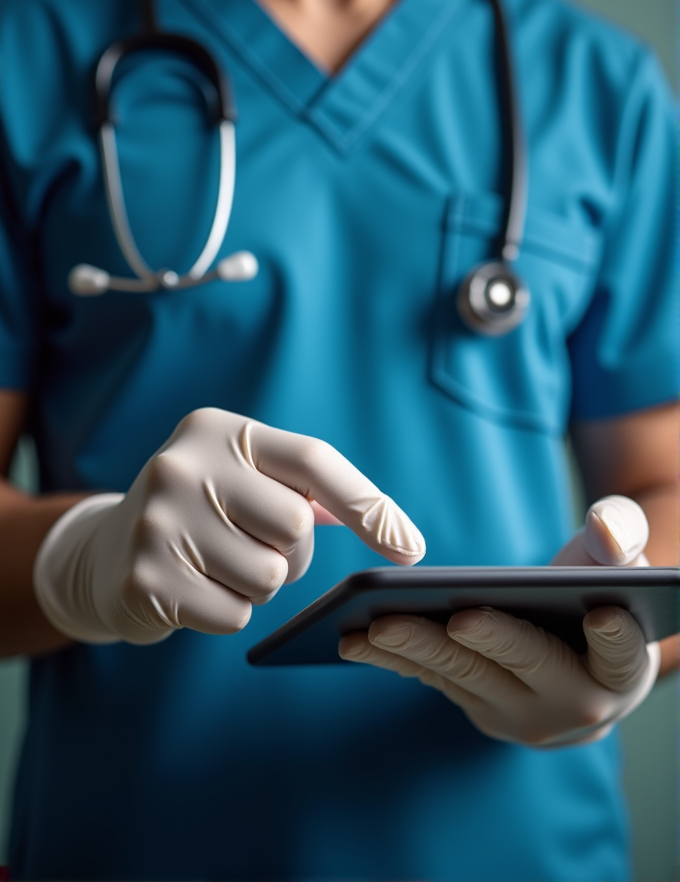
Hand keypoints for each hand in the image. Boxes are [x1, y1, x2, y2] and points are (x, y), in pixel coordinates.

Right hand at [33, 408, 423, 643]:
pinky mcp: (145, 577)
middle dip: (290, 552)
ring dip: (258, 585)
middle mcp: (183, 464)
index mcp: (219, 430)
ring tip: (217, 565)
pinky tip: (194, 591)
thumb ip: (311, 492)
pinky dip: (227, 612)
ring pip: (269, 577)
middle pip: (296, 528)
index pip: (313, 461)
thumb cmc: (203, 513)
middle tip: (251, 545)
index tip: (409, 548)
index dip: (367, 504)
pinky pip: (235, 615)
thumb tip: (400, 536)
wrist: (106, 554)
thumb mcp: (246, 479)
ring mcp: (158, 520)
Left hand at [339, 496, 659, 746]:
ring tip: (374, 627)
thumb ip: (623, 535)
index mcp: (621, 668)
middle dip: (488, 641)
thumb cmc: (602, 590)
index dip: (614, 637)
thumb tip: (602, 525)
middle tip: (456, 617)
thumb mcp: (622, 560)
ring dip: (418, 652)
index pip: (622, 652)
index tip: (600, 614)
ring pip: (466, 677)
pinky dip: (396, 660)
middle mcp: (575, 704)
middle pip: (527, 665)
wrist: (580, 649)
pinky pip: (436, 681)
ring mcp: (521, 713)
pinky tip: (355, 640)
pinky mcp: (479, 709)